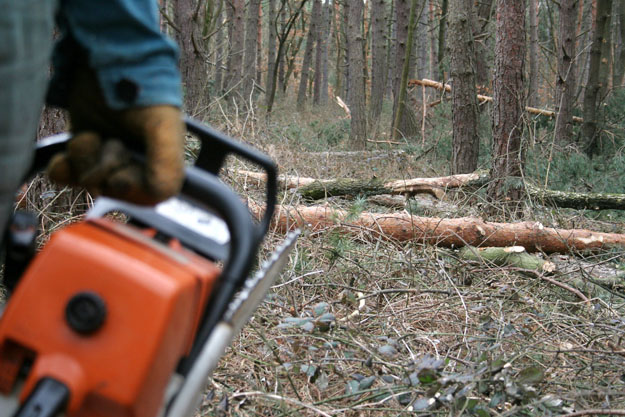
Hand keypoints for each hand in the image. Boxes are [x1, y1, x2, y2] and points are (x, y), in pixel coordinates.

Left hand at [47, 68, 184, 204]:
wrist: (106, 62)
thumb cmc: (142, 92)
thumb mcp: (164, 127)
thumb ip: (169, 163)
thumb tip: (160, 194)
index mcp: (160, 163)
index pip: (147, 196)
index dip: (132, 188)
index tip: (125, 170)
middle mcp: (134, 164)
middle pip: (114, 190)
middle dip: (107, 168)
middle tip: (113, 143)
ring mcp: (105, 157)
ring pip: (88, 182)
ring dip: (84, 162)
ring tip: (91, 137)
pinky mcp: (82, 149)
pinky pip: (66, 175)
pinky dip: (63, 168)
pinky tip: (67, 154)